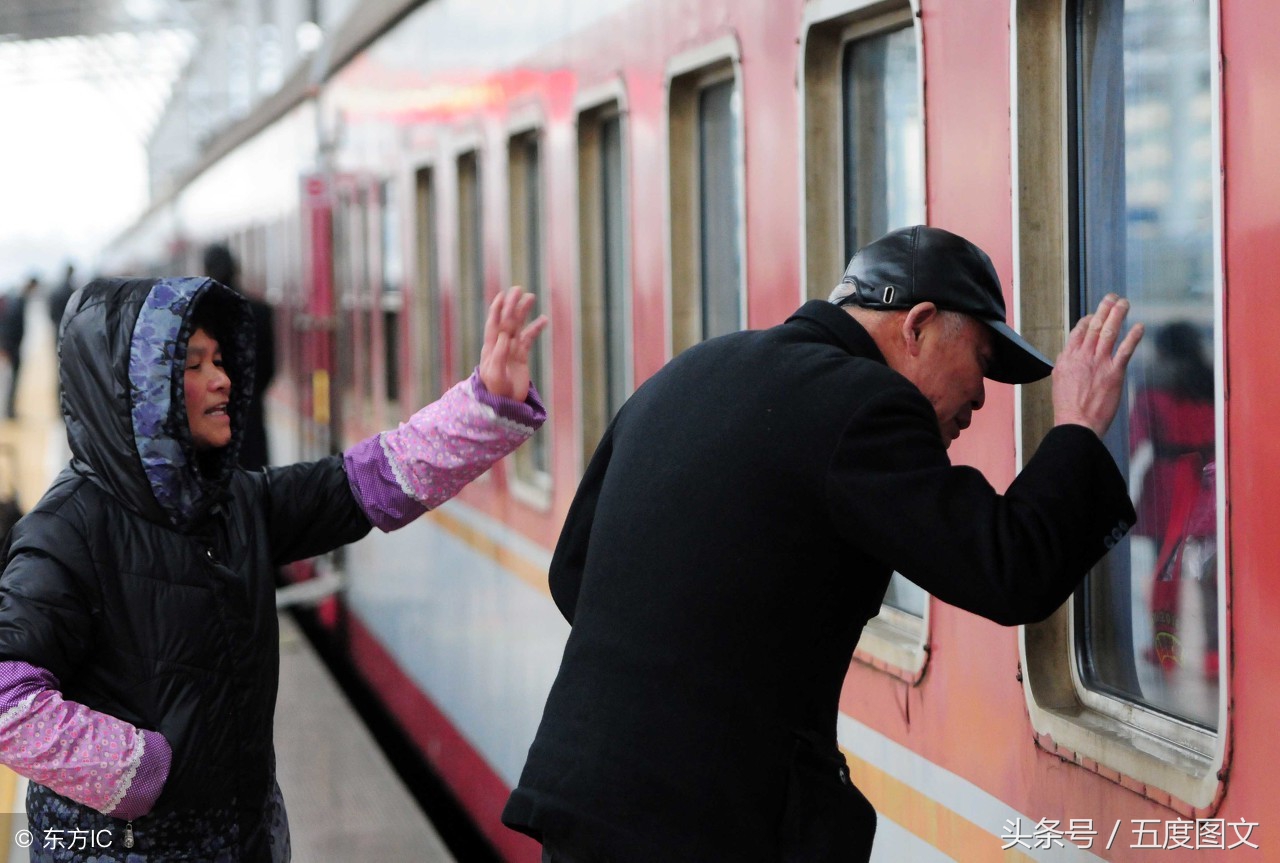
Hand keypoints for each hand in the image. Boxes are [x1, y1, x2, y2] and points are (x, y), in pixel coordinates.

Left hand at [479, 285, 548, 401]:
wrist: (504, 406)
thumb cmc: (496, 392)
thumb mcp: (496, 375)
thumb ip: (500, 356)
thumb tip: (505, 336)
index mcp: (491, 348)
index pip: (494, 324)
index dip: (498, 309)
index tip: (503, 296)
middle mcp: (501, 346)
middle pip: (507, 321)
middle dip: (512, 305)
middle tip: (519, 289)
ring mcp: (511, 350)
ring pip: (518, 327)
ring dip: (523, 312)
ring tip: (531, 297)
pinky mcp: (520, 357)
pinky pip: (528, 339)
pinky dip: (535, 329)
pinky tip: (544, 319)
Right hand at [1052, 294, 1143, 435]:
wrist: (1077, 423)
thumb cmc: (1068, 408)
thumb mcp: (1058, 382)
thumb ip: (1065, 365)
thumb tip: (1066, 356)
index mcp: (1068, 358)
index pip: (1078, 332)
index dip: (1087, 320)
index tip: (1094, 314)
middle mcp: (1083, 357)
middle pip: (1094, 326)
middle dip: (1103, 309)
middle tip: (1111, 297)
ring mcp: (1099, 363)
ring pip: (1108, 332)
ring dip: (1117, 315)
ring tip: (1124, 303)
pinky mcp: (1114, 373)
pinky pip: (1125, 350)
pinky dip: (1133, 337)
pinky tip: (1139, 327)